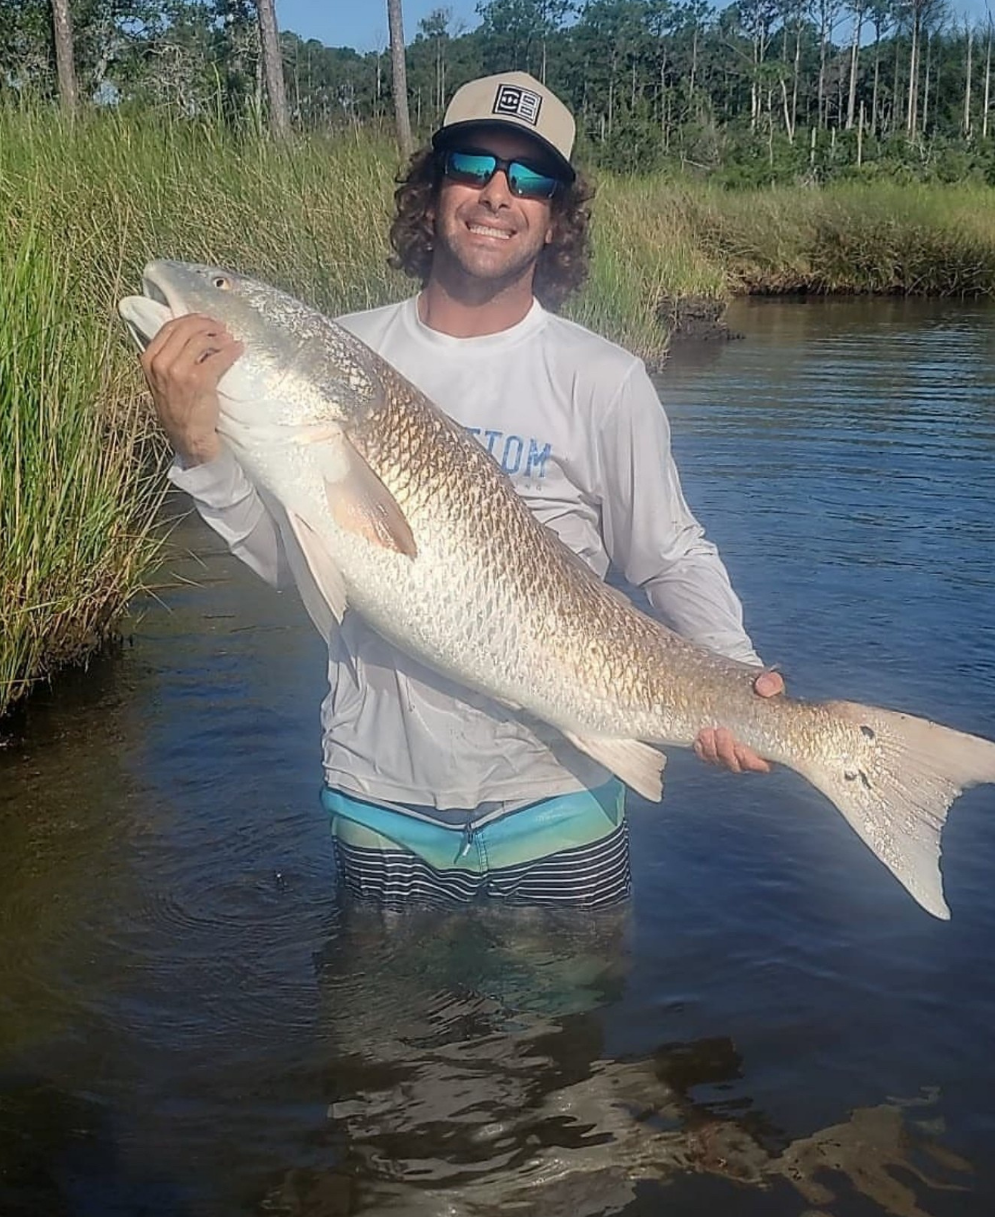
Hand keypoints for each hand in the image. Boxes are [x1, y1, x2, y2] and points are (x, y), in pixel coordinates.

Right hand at [139, 313, 242, 464]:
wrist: (187, 435)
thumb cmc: (178, 408)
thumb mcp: (161, 379)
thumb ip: (169, 356)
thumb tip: (192, 332)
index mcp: (149, 359)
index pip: (169, 327)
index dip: (190, 320)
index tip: (205, 320)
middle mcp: (161, 363)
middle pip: (186, 329)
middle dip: (207, 325)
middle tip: (221, 328)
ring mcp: (179, 372)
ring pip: (202, 340)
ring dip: (219, 337)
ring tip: (228, 340)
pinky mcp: (199, 380)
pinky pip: (218, 357)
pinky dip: (231, 351)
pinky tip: (238, 349)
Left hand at [693, 669, 784, 773]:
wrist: (740, 687)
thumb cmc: (761, 688)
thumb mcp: (770, 683)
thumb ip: (771, 684)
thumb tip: (763, 688)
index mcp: (769, 744)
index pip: (762, 765)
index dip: (751, 761)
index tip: (741, 747)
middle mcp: (748, 753)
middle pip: (736, 765)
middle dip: (726, 752)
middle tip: (721, 732)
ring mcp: (729, 751)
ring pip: (718, 761)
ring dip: (711, 750)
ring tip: (706, 732)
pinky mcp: (713, 746)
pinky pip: (705, 755)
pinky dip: (701, 749)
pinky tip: (699, 738)